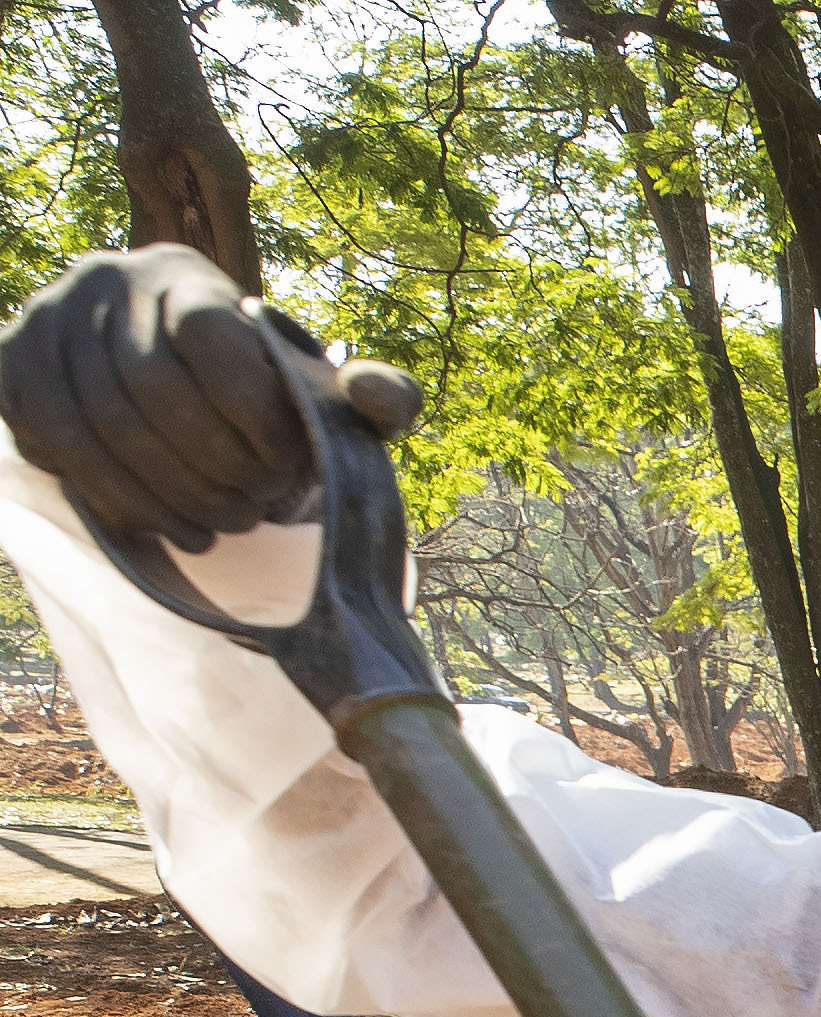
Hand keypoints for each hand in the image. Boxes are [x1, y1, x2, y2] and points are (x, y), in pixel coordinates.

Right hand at [1, 247, 415, 552]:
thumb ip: (378, 394)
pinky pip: (52, 441)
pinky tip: (167, 526)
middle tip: (254, 510)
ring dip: (166, 494)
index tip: (286, 465)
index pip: (212, 339)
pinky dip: (115, 497)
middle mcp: (105, 280)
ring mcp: (49, 318)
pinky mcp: (15, 365)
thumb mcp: (330, 394)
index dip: (254, 418)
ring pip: (99, 424)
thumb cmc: (268, 396)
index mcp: (186, 277)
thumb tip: (378, 396)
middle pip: (151, 391)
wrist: (177, 391)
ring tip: (219, 528)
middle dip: (212, 468)